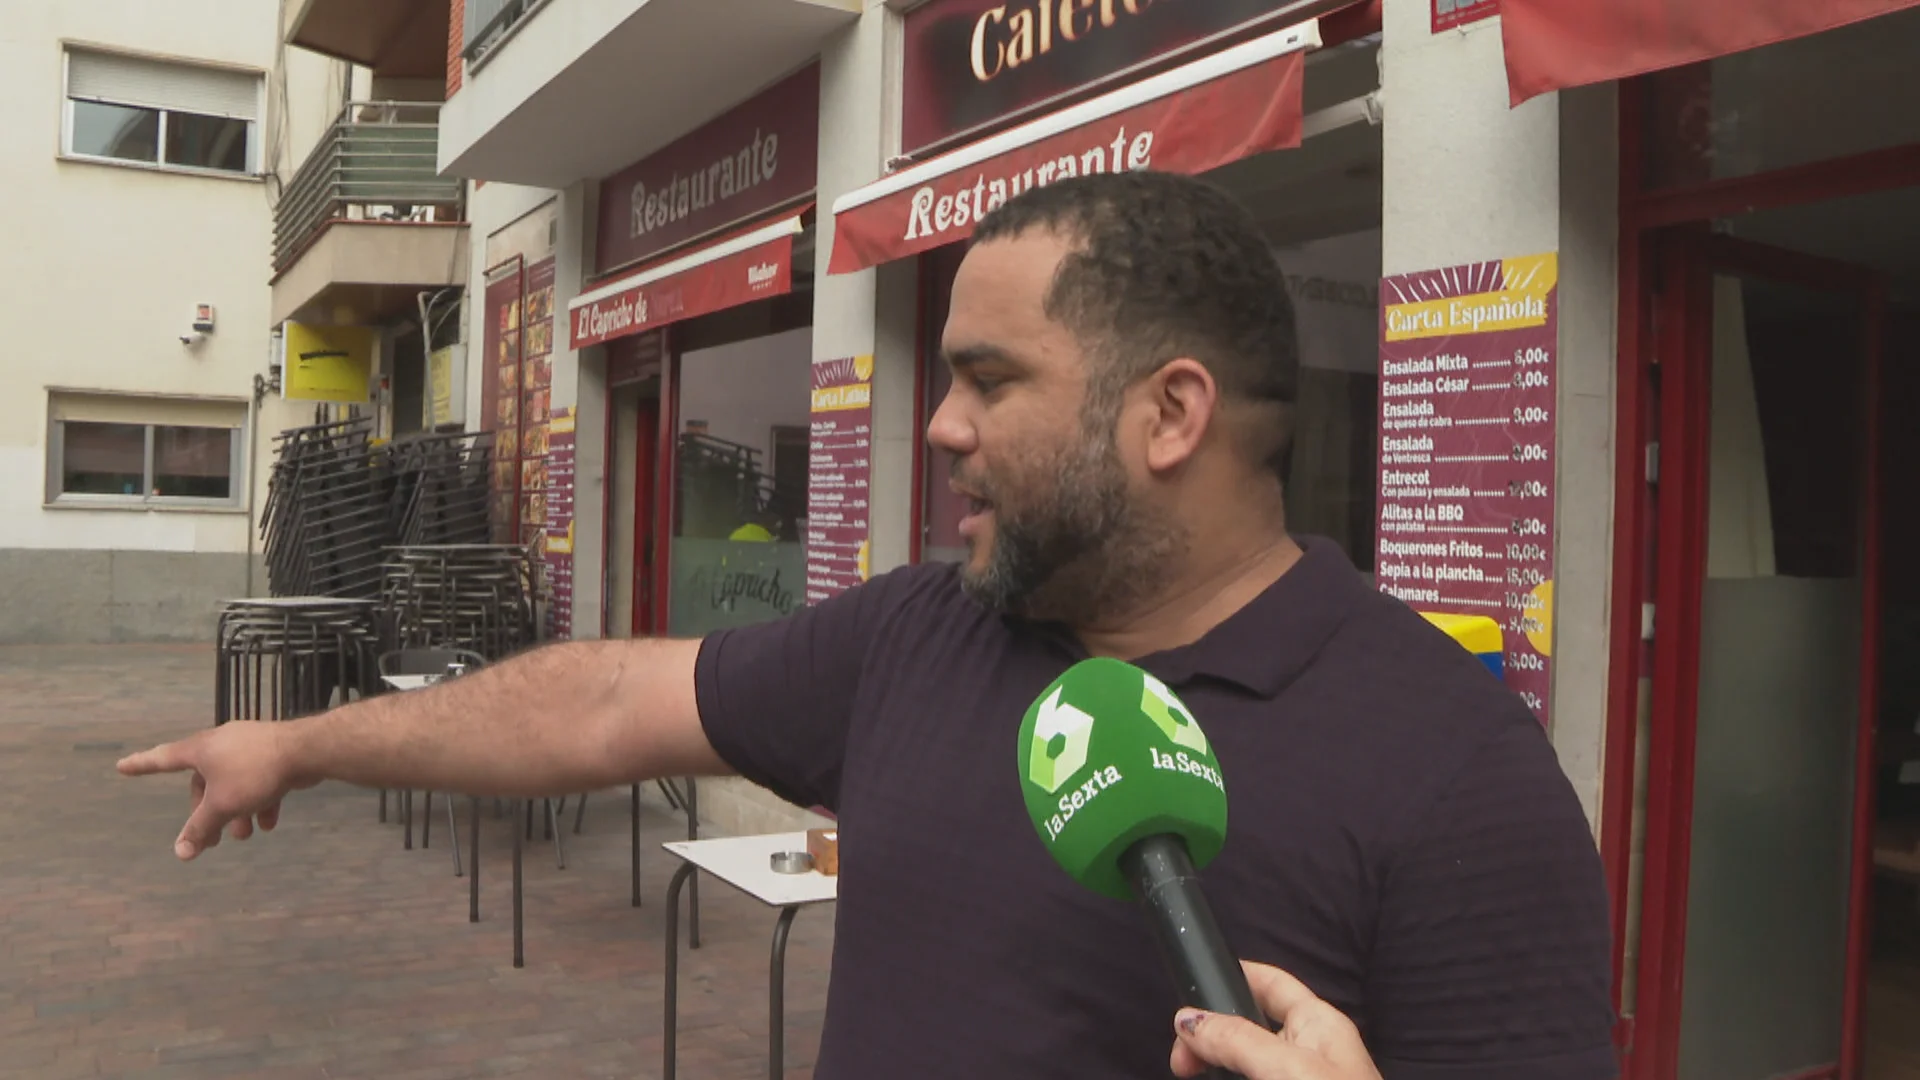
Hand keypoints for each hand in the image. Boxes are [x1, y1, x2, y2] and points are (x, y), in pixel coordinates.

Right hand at [117, 721, 314, 860]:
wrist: (307, 750)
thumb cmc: (255, 773)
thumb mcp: (222, 805)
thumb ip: (200, 828)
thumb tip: (180, 853)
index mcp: (200, 749)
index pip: (162, 759)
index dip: (141, 765)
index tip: (121, 766)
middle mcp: (221, 744)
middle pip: (203, 784)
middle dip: (208, 813)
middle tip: (211, 841)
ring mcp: (248, 747)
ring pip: (232, 785)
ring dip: (236, 812)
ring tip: (245, 836)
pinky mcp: (272, 755)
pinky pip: (257, 781)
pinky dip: (259, 802)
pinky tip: (269, 823)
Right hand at [1170, 961, 1382, 1079]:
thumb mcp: (1285, 1068)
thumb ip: (1236, 1040)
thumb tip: (1189, 1020)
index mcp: (1318, 1024)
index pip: (1270, 984)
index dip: (1232, 977)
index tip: (1191, 989)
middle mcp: (1309, 1053)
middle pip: (1247, 1029)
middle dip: (1212, 1038)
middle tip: (1181, 1060)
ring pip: (1245, 1067)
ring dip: (1217, 1070)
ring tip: (1191, 1075)